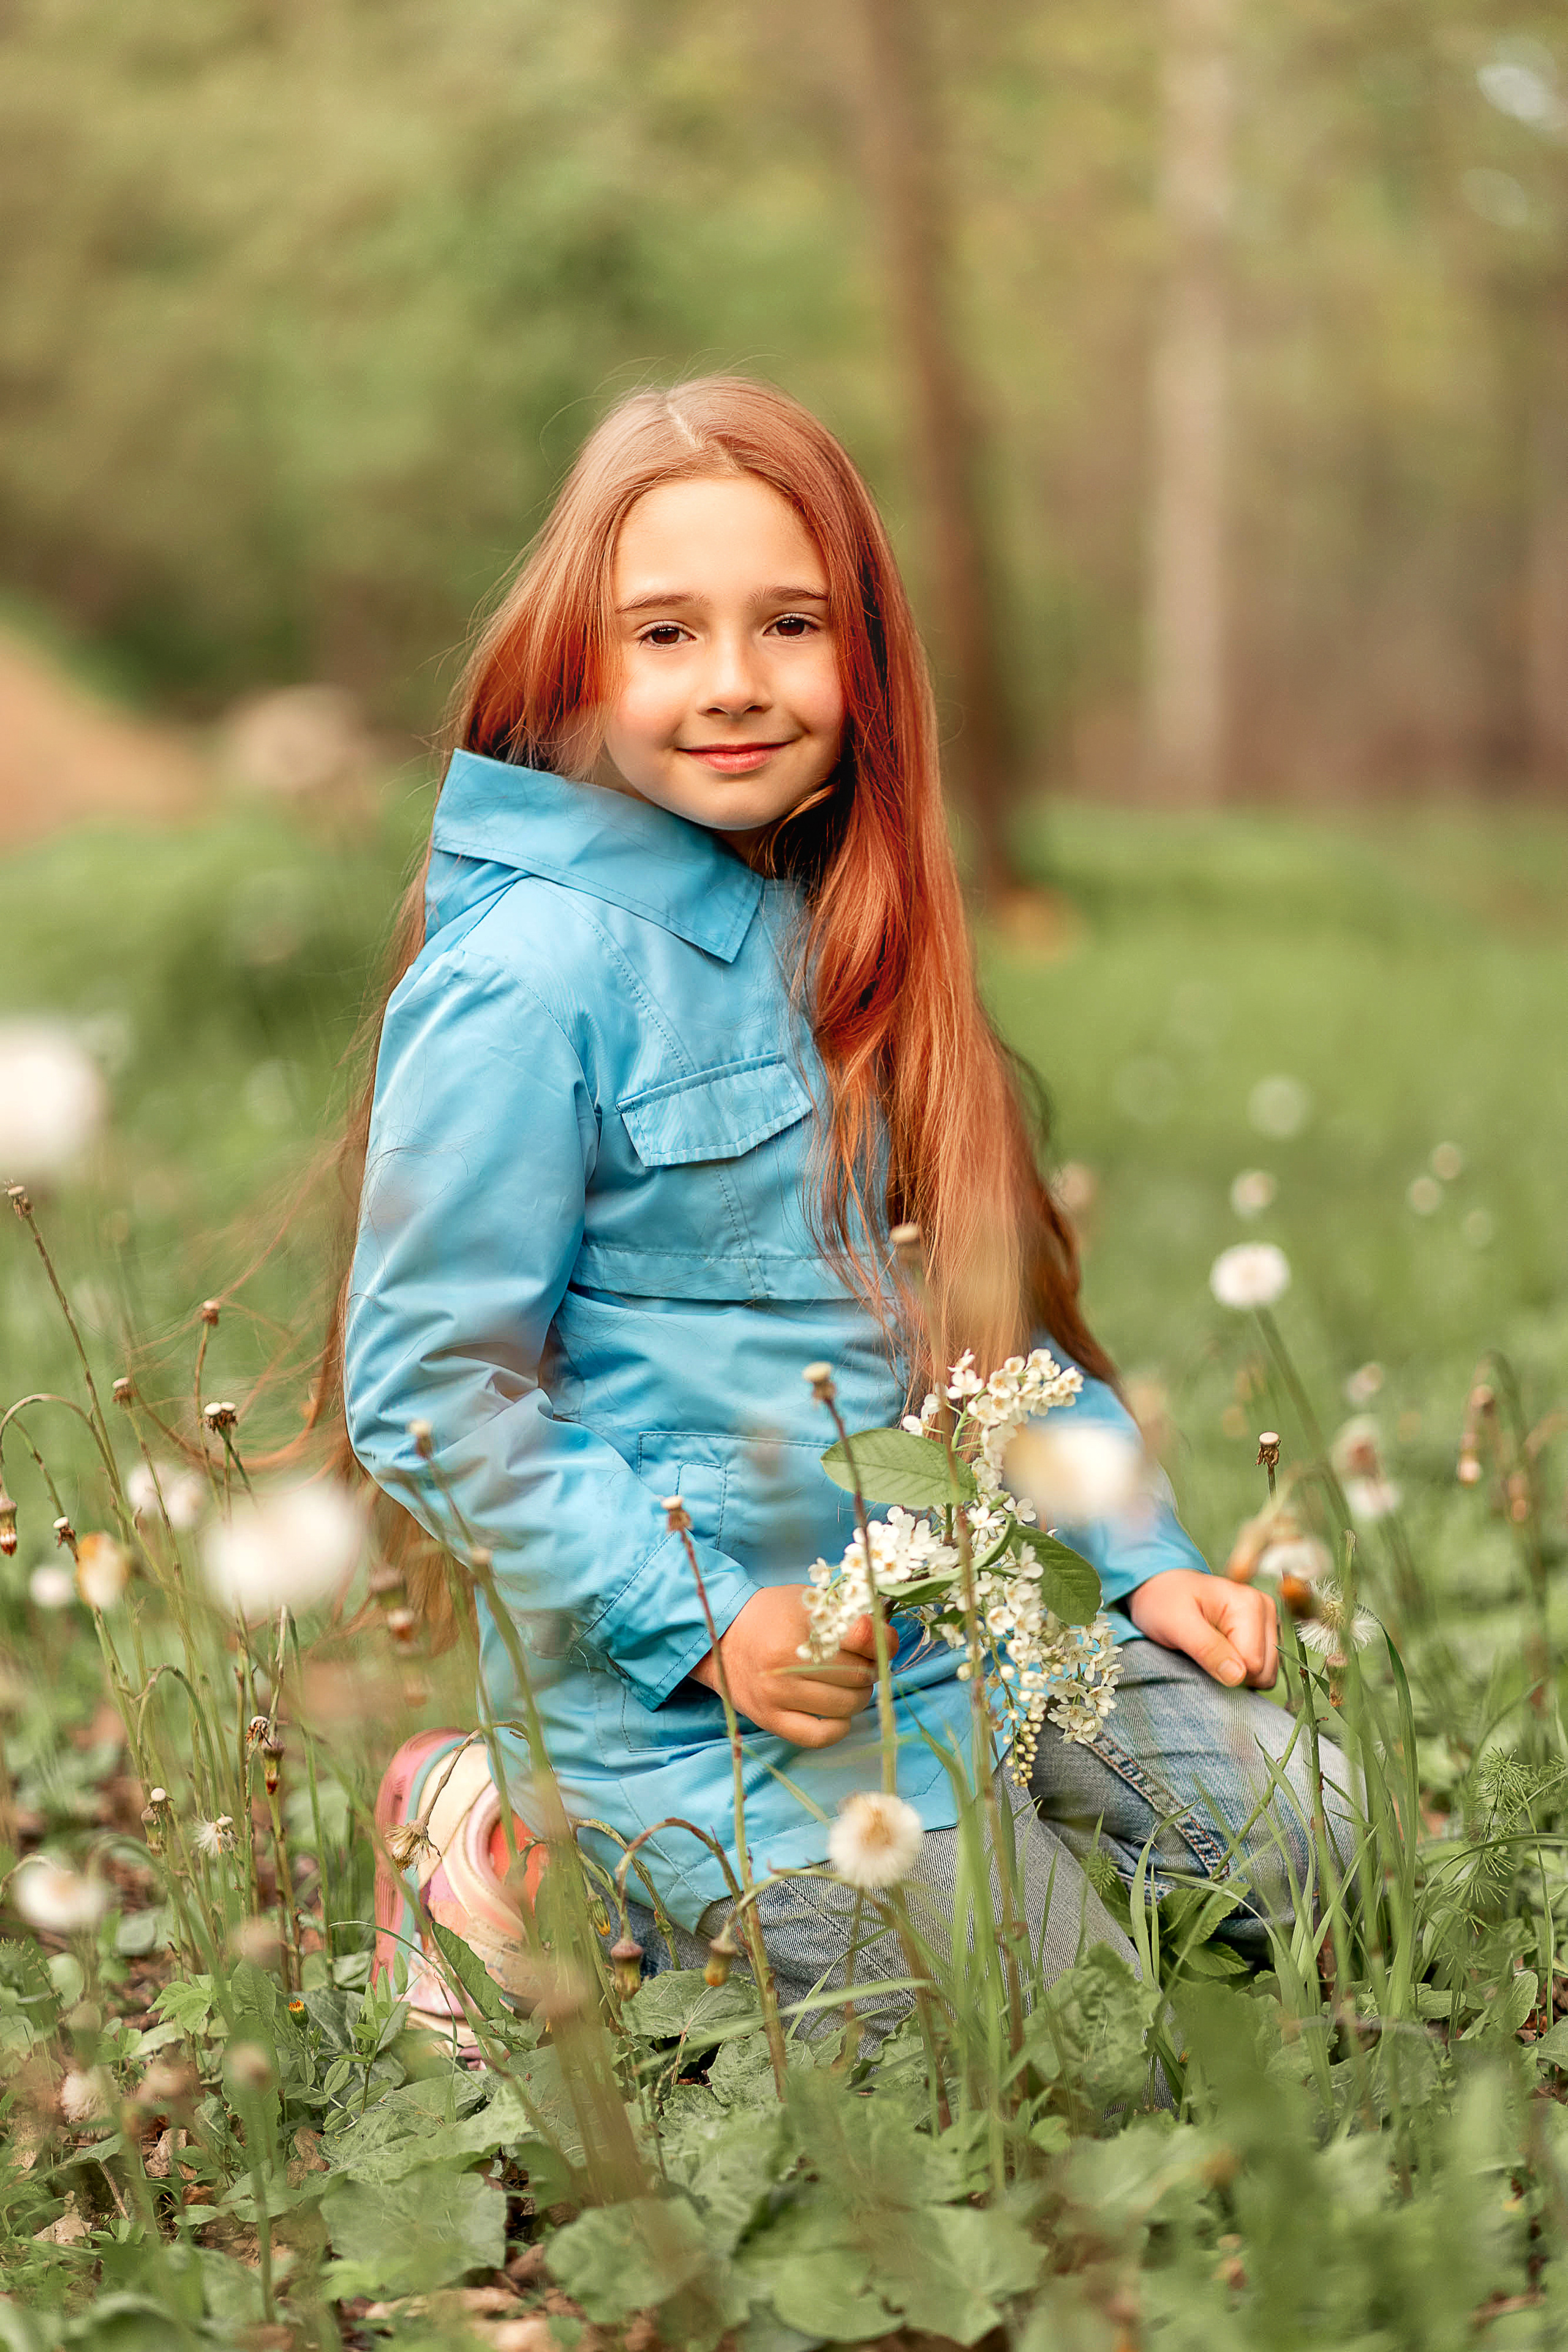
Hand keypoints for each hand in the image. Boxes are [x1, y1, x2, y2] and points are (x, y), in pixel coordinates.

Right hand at [690, 1585, 877, 1746]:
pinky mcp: (770, 1720)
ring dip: (858, 1695)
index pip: (862, 1636)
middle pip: (859, 1673)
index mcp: (800, 1623)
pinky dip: (839, 1727)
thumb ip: (849, 1615)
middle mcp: (787, 1661)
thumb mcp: (808, 1600)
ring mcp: (777, 1694)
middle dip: (870, 1668)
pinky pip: (820, 1736)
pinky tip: (837, 1713)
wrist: (722, 1638)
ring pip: (846, 1705)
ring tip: (848, 1684)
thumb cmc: (772, 1615)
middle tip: (862, 1662)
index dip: (881, 1640)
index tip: (881, 1640)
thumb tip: (888, 1640)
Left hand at [1128, 1568, 1277, 1688]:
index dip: (1225, 1672)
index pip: (1253, 1663)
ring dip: (1238, 1673)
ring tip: (1211, 1651)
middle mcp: (1265, 1609)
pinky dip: (1242, 1670)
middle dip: (1233, 1673)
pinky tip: (1222, 1653)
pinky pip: (1263, 1669)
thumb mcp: (1176, 1624)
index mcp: (1249, 1604)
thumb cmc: (1165, 1602)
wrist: (1162, 1589)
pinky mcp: (1265, 1632)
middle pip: (1264, 1670)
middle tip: (1203, 1653)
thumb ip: (1207, 1648)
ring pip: (1266, 1673)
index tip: (1200, 1656)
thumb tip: (1238, 1676)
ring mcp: (1268, 1620)